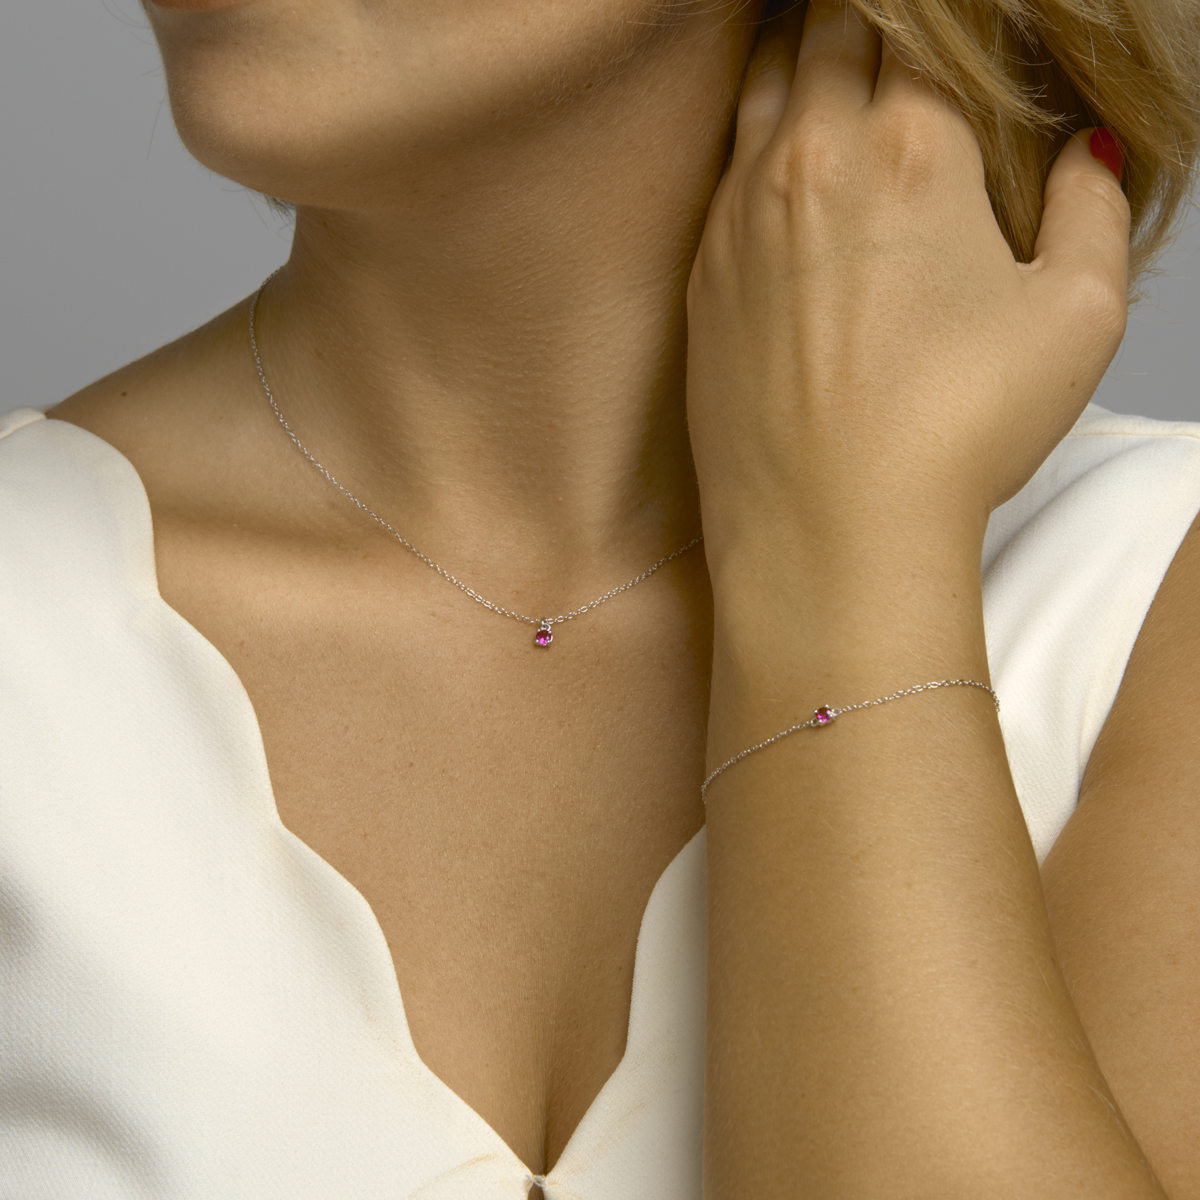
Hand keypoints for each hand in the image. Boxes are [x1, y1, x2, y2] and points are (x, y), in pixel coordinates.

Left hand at [686, 0, 1129, 582]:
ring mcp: (742, 213)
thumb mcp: (1077, 316)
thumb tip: (1086, 153)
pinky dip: (755, 136)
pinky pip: (724, 164)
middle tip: (882, 39)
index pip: (921, 23)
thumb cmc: (957, 432)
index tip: (948, 49)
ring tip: (822, 58)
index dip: (940, 22)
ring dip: (798, 55)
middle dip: (862, 21)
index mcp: (914, 146)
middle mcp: (814, 159)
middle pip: (831, 30)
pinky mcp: (702, 271)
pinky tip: (776, 156)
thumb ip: (1092, 207)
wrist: (828, 527)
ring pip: (763, 81)